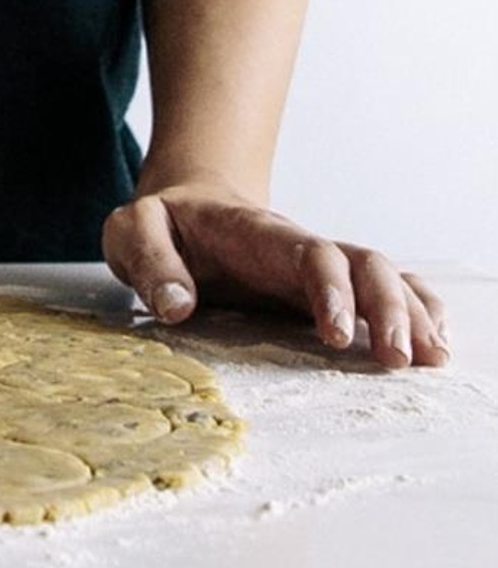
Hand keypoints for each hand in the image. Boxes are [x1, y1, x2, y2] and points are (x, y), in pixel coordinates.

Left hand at [101, 181, 448, 368]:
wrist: (184, 207)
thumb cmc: (160, 224)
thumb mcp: (133, 232)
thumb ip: (150, 263)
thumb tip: (176, 307)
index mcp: (257, 234)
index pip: (309, 254)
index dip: (331, 290)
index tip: (336, 334)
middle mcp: (299, 250)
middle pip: (364, 265)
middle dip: (388, 308)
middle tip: (399, 359)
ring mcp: (315, 270)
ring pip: (382, 279)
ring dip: (411, 314)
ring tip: (432, 358)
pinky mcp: (320, 291)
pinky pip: (380, 291)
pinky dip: (413, 310)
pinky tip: (434, 341)